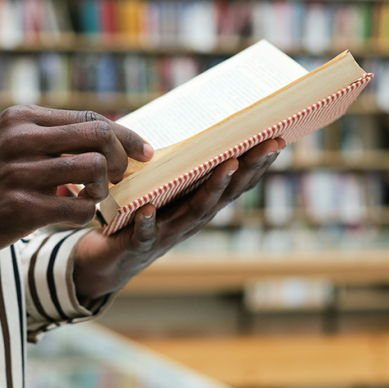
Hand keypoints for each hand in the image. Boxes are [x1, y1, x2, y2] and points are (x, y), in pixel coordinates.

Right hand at [0, 105, 152, 260]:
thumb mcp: (11, 142)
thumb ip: (53, 136)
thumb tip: (109, 138)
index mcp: (23, 118)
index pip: (90, 118)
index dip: (126, 135)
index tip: (144, 152)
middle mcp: (22, 139)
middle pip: (98, 137)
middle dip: (120, 158)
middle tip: (118, 176)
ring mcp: (20, 173)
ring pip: (92, 171)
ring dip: (102, 189)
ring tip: (90, 197)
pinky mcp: (21, 208)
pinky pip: (78, 208)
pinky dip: (86, 214)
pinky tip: (73, 214)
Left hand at [73, 138, 283, 299]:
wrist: (111, 260)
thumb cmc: (140, 218)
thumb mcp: (163, 191)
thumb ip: (178, 168)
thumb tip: (192, 127)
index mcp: (198, 205)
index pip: (234, 184)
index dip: (257, 164)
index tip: (278, 139)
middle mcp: (190, 220)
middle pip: (225, 194)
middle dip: (248, 168)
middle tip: (269, 144)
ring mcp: (167, 234)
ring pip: (196, 211)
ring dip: (214, 188)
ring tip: (229, 165)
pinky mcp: (138, 244)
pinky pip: (144, 233)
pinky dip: (147, 222)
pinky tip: (147, 209)